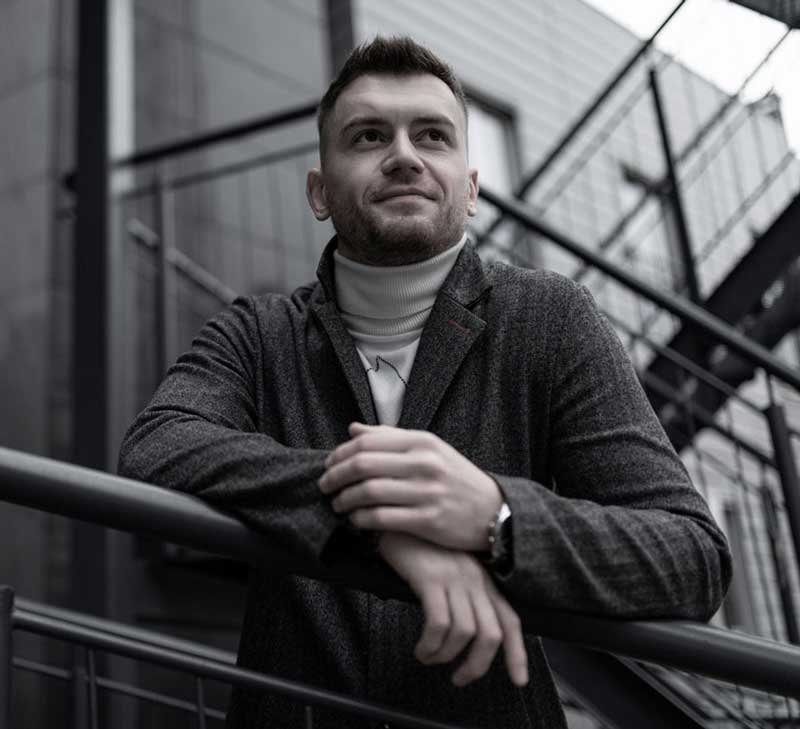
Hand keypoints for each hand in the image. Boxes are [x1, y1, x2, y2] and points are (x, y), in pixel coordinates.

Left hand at [319, 423, 502, 550]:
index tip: (328, 465)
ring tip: (337, 504)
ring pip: (368, 492)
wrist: (495, 511)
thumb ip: (390, 438)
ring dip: (344, 500)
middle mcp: (424, 463)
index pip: (367, 443)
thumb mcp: (429, 450)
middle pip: (362, 465)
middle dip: (335, 476)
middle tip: (324, 486)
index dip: (340, 454)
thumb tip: (353, 430)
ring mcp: (427, 492)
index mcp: (422, 441)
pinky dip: (361, 519)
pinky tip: (356, 521)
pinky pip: (382, 518)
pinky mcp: (428, 520)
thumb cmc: (455, 478)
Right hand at [377, 531, 527, 687]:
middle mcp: (475, 580)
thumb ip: (464, 597)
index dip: (517, 653)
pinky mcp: (431, 579)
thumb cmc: (420, 551)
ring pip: (464, 633)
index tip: (518, 680)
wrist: (397, 523)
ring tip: (428, 657)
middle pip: (490, 634)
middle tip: (459, 679)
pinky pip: (438, 623)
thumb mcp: (452, 572)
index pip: (510, 621)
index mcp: (483, 581)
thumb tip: (467, 638)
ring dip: (445, 655)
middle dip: (476, 665)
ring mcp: (454, 578)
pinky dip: (430, 644)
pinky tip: (421, 648)